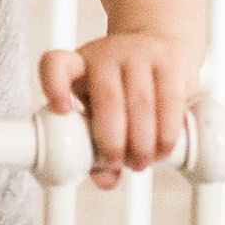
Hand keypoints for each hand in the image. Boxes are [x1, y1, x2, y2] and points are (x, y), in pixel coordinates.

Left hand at [38, 32, 195, 193]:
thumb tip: (105, 181)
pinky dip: (166, 132)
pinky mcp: (170, 61)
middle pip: (107, 97)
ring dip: (142, 142)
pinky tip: (163, 149)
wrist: (161, 43)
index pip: (56, 65)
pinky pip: (169, 100)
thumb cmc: (122, 85)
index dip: (55, 86)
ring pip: (140, 102)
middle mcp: (106, 54)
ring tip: (141, 162)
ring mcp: (139, 53)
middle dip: (113, 140)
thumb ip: (98, 146)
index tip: (61, 110)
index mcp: (78, 64)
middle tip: (119, 163)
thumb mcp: (101, 108)